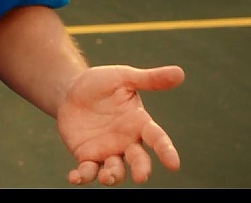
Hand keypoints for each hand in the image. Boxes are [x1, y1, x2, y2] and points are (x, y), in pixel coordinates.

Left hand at [56, 64, 184, 185]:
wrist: (70, 90)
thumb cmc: (101, 83)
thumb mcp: (124, 77)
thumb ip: (150, 79)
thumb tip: (180, 72)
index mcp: (139, 123)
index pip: (157, 139)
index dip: (166, 151)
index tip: (174, 164)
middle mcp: (127, 142)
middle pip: (139, 160)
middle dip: (142, 169)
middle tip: (142, 176)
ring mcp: (108, 151)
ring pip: (115, 170)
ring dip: (112, 176)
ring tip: (106, 177)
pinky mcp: (87, 156)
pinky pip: (87, 171)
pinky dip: (82, 176)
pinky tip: (75, 177)